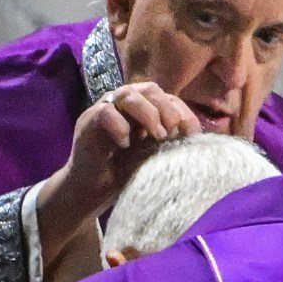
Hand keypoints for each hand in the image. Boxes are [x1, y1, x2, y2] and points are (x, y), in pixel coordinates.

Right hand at [37, 82, 200, 263]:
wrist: (91, 192)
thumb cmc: (124, 174)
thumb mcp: (154, 156)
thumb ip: (169, 141)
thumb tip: (195, 135)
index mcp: (142, 110)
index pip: (166, 97)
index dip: (182, 111)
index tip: (192, 134)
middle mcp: (123, 105)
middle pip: (148, 89)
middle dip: (165, 108)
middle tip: (171, 131)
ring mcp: (104, 110)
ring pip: (128, 95)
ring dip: (148, 113)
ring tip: (157, 135)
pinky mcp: (87, 123)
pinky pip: (105, 112)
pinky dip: (120, 126)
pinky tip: (126, 144)